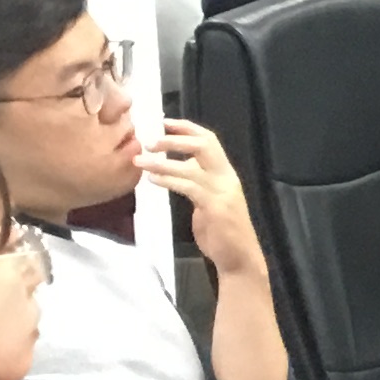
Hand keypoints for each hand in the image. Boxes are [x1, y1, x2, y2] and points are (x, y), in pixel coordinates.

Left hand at [137, 119, 262, 277]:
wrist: (239, 258)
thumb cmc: (222, 232)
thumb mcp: (210, 201)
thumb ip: (196, 184)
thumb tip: (174, 170)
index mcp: (226, 174)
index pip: (209, 140)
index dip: (187, 128)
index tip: (164, 122)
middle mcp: (227, 177)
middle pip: (204, 145)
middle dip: (175, 139)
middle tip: (149, 140)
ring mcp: (223, 192)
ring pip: (191, 167)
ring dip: (162, 162)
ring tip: (140, 160)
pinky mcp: (215, 207)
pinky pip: (189, 187)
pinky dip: (168, 180)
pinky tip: (153, 180)